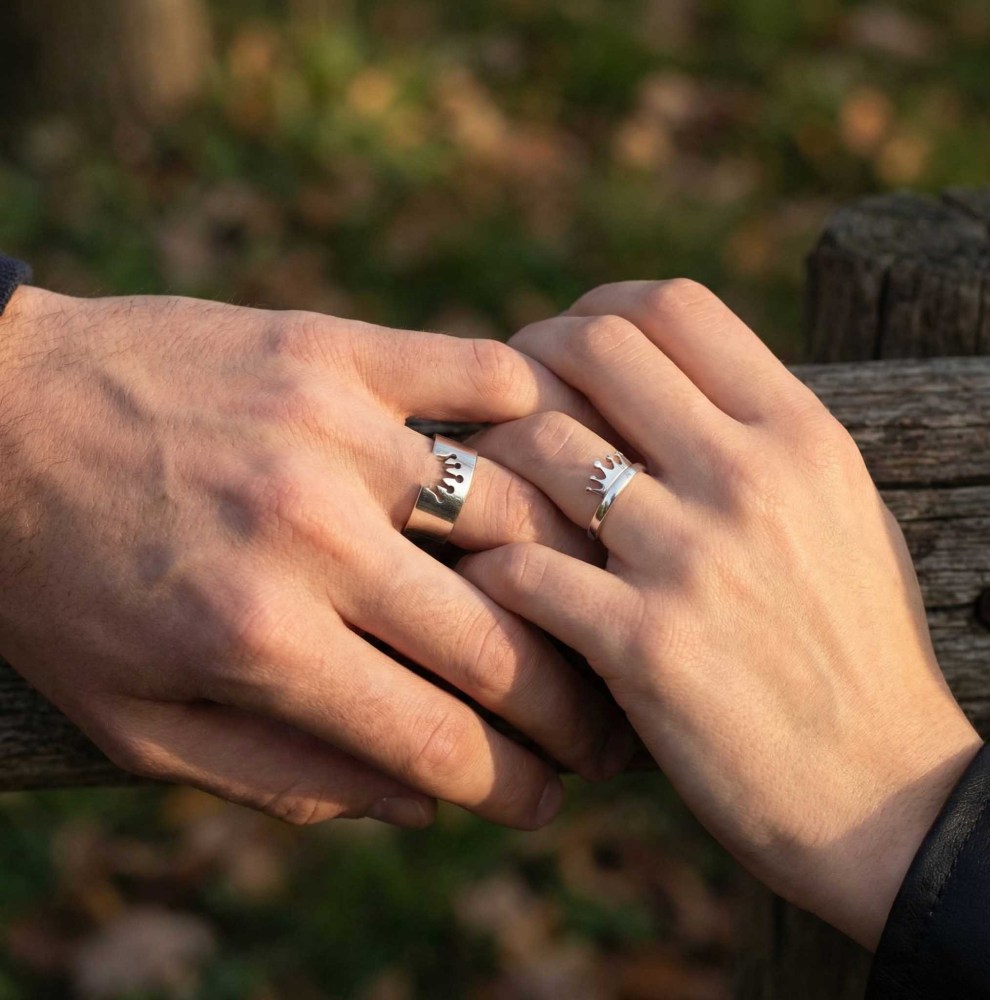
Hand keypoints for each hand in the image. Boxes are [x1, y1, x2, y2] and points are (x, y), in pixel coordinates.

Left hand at [0, 287, 633, 830]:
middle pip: (497, 640)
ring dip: (569, 570)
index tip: (545, 801)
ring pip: (514, 509)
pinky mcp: (334, 351)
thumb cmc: (56, 577)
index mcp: (258, 640)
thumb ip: (283, 776)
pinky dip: (528, 417)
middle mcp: (312, 534)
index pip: (435, 738)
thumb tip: (420, 806)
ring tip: (584, 606)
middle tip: (597, 730)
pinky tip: (536, 459)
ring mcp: (332, 429)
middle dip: (569, 708)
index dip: (509, 787)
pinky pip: (476, 377)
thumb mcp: (135, 719)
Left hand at [459, 279, 982, 945]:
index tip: (566, 347)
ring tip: (479, 488)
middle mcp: (747, 478)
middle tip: (504, 404)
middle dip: (527, 362)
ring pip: (540, 447)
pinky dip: (483, 562)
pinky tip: (483, 577)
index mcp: (799, 434)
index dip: (597, 310)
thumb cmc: (853, 644)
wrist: (882, 792)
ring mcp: (692, 560)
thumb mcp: (838, 511)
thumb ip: (757, 437)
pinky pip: (520, 566)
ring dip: (491, 460)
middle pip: (595, 351)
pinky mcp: (644, 646)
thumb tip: (662, 381)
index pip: (672, 307)